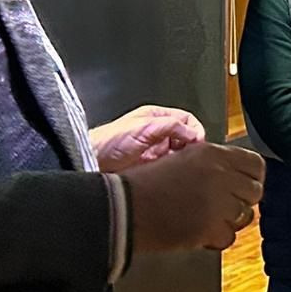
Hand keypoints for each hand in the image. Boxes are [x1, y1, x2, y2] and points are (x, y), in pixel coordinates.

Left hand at [91, 105, 205, 171]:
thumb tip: (195, 133)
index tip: (198, 142)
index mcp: (157, 117)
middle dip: (192, 146)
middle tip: (191, 155)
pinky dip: (176, 171)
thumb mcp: (145, 126)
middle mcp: (158, 133)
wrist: (92, 161)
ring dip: (184, 159)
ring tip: (182, 165)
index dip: (195, 130)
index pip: (187, 119)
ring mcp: (156, 151)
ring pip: (181, 154)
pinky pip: (171, 168)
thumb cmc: (109, 140)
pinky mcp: (152, 168)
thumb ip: (172, 126)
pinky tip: (174, 173)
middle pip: (186, 137)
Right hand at [123, 142, 264, 252]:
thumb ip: (212, 164)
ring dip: (230, 220)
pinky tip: (202, 232)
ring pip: (245, 215)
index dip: (252, 178)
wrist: (126, 207)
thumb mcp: (182, 158)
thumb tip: (232, 175)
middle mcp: (219, 175)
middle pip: (255, 191)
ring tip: (209, 219)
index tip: (245, 185)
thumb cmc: (146, 184)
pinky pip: (230, 236)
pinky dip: (217, 238)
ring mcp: (217, 202)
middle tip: (225, 206)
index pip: (256, 165)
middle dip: (242, 200)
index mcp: (212, 154)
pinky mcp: (209, 227)